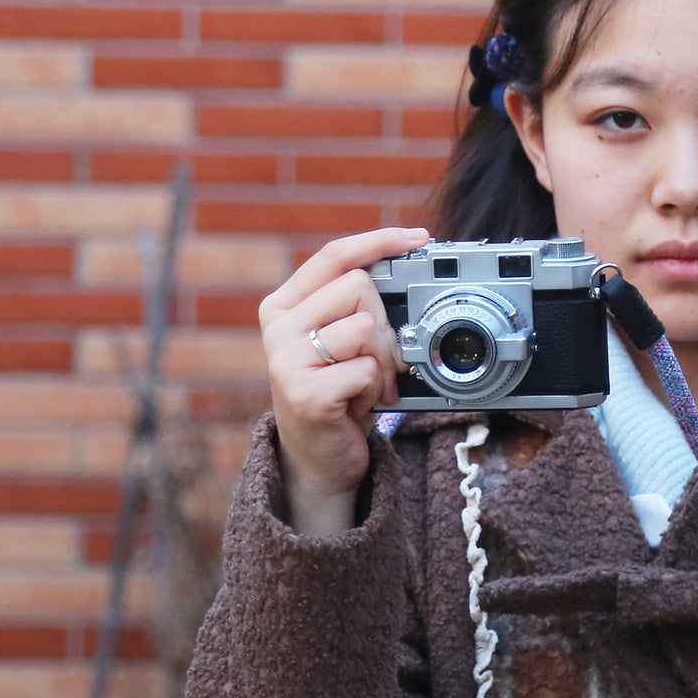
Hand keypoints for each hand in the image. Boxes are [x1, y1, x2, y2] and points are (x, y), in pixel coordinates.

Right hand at [258, 227, 427, 518]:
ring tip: (365, 386)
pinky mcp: (305, 393)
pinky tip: (357, 405)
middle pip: (359, 287)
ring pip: (366, 328)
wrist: (319, 459)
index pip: (334, 256)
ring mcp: (286, 361)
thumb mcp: (341, 341)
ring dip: (382, 363)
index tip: (419, 237)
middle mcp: (278, 328)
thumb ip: (355, 305)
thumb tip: (405, 264)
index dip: (379, 241)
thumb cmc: (338, 394)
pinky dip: (376, 390)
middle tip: (376, 361)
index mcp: (284, 306)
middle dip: (384, 325)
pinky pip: (367, 370)